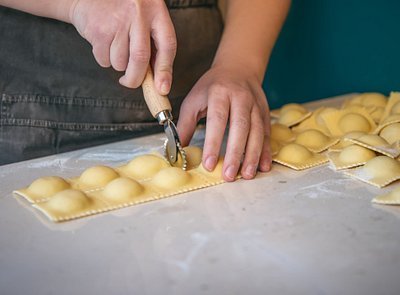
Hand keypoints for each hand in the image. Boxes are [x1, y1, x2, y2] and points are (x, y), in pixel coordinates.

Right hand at [69, 0, 176, 93]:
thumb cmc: (123, 9)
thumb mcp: (145, 18)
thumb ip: (154, 43)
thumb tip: (159, 81)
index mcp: (156, 10)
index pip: (167, 45)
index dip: (165, 70)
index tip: (162, 89)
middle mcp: (138, 14)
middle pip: (140, 58)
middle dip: (135, 78)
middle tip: (131, 82)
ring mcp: (117, 21)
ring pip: (120, 63)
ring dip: (118, 65)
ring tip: (116, 48)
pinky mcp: (98, 29)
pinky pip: (104, 59)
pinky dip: (104, 59)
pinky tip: (104, 42)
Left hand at [177, 64, 271, 181]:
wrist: (238, 69)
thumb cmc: (212, 87)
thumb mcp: (194, 100)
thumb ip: (186, 124)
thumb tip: (178, 150)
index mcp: (219, 93)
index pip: (217, 119)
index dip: (212, 143)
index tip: (208, 164)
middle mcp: (240, 98)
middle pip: (240, 127)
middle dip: (235, 153)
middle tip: (228, 175)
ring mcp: (256, 106)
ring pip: (257, 132)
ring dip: (252, 155)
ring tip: (246, 175)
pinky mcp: (265, 113)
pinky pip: (266, 134)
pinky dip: (265, 151)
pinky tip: (263, 166)